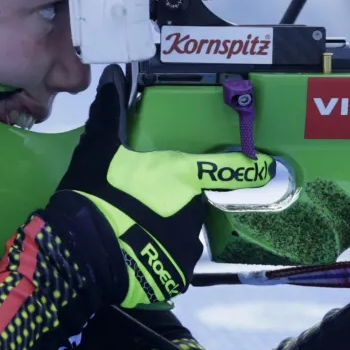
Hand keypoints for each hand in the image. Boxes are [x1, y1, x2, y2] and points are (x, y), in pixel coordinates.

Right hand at [45, 67, 274, 307]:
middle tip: (138, 203)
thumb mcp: (98, 149)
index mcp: (179, 178)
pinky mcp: (178, 275)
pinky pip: (173, 259)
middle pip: (190, 201)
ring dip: (164, 230)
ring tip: (132, 231)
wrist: (83, 254)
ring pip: (182, 232)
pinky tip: (134, 253)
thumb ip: (109, 114)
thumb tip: (113, 75)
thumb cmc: (96, 194)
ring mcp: (188, 246)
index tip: (266, 166)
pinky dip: (158, 256)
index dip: (246, 167)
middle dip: (170, 201)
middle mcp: (193, 212)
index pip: (221, 168)